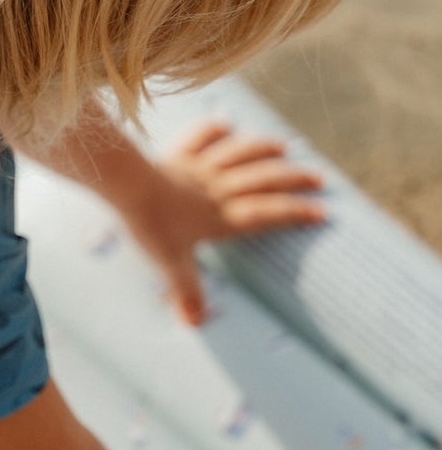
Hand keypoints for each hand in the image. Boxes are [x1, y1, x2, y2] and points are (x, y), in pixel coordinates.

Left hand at [124, 120, 326, 324]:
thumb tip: (195, 323)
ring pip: (238, 155)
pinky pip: (200, 139)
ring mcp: (198, 170)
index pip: (266, 215)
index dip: (295, 213)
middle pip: (262, 181)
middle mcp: (216, 190)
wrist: (126, 186)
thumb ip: (187, 291)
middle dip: (293, 179)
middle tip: (320, 178)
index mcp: (220, 218)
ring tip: (284, 147)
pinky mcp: (177, 157)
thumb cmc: (150, 225)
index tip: (322, 213)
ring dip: (263, 150)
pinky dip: (213, 131)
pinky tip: (225, 125)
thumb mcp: (170, 263)